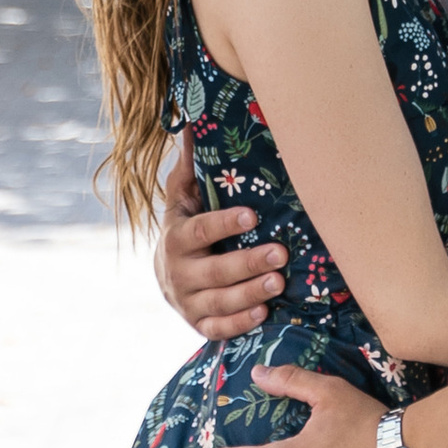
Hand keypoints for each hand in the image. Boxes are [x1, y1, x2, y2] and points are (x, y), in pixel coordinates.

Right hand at [157, 131, 286, 340]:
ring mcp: (187, 303)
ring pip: (218, 302)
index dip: (224, 224)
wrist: (166, 274)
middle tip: (281, 253)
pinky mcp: (198, 325)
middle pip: (213, 271)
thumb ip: (188, 165)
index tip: (252, 215)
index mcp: (176, 238)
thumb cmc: (186, 224)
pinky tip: (263, 312)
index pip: (199, 231)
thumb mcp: (182, 196)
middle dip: (248, 263)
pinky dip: (239, 323)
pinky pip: (217, 329)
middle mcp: (178, 274)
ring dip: (249, 293)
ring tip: (279, 281)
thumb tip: (192, 118)